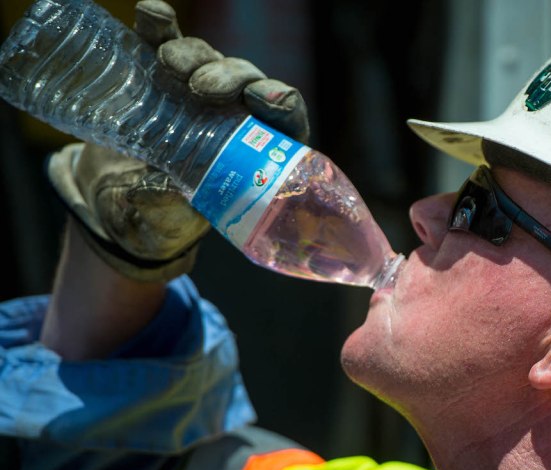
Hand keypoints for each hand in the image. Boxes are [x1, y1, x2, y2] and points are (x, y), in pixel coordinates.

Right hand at [47, 0, 310, 281]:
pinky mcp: (161, 75)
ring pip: (210, 61)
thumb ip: (171, 208)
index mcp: (258, 152)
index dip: (280, 103)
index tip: (265, 100)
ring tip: (169, 62)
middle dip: (229, 77)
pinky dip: (159, 27)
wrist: (118, 200)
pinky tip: (152, 14)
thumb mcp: (169, 220)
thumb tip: (166, 193)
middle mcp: (235, 114)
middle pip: (247, 82)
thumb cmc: (162, 217)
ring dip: (195, 56)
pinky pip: (165, 43)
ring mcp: (200, 91)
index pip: (284, 118)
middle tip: (202, 89)